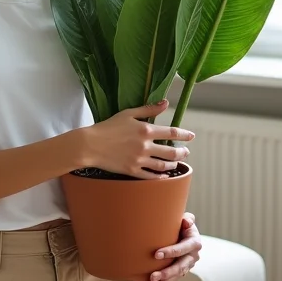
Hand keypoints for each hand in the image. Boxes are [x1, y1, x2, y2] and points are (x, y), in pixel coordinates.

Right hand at [77, 100, 194, 179]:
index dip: (184, 135)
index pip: (172, 133)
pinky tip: (164, 175)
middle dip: (182, 152)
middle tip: (186, 152)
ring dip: (173, 164)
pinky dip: (160, 176)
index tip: (191, 136)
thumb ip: (148, 109)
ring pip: (163, 165)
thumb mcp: (128, 113)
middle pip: (171, 152)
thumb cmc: (108, 127)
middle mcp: (145, 146)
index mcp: (145, 130)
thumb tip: (165, 103)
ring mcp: (139, 160)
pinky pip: (151, 176)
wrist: (90, 145)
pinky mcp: (132, 171)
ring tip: (176, 162)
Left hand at [137, 213, 200, 280]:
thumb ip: (187, 219)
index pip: (182, 249)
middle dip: (166, 273)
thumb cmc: (181, 224)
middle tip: (152, 277)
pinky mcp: (179, 273)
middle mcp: (192, 257)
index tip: (156, 254)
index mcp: (194, 243)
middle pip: (179, 268)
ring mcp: (186, 267)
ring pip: (173, 278)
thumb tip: (186, 221)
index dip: (171, 252)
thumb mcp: (185, 220)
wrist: (183, 233)